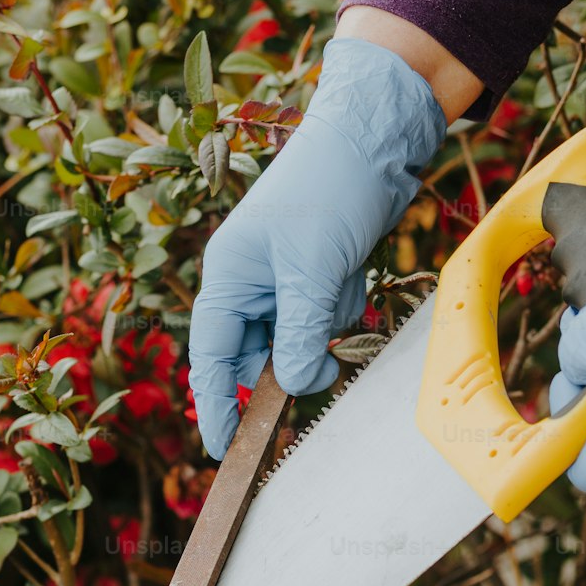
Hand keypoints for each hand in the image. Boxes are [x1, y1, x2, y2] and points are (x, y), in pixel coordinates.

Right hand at [188, 37, 445, 458]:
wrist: (376, 136)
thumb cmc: (330, 187)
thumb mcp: (313, 268)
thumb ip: (300, 334)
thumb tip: (298, 386)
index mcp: (227, 276)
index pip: (210, 357)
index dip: (214, 405)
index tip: (225, 449)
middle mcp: (247, 282)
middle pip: (256, 354)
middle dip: (292, 360)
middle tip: (326, 364)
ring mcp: (281, 280)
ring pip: (297, 340)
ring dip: (324, 329)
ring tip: (344, 289)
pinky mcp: (316, 276)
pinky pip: (324, 318)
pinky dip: (343, 308)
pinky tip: (355, 274)